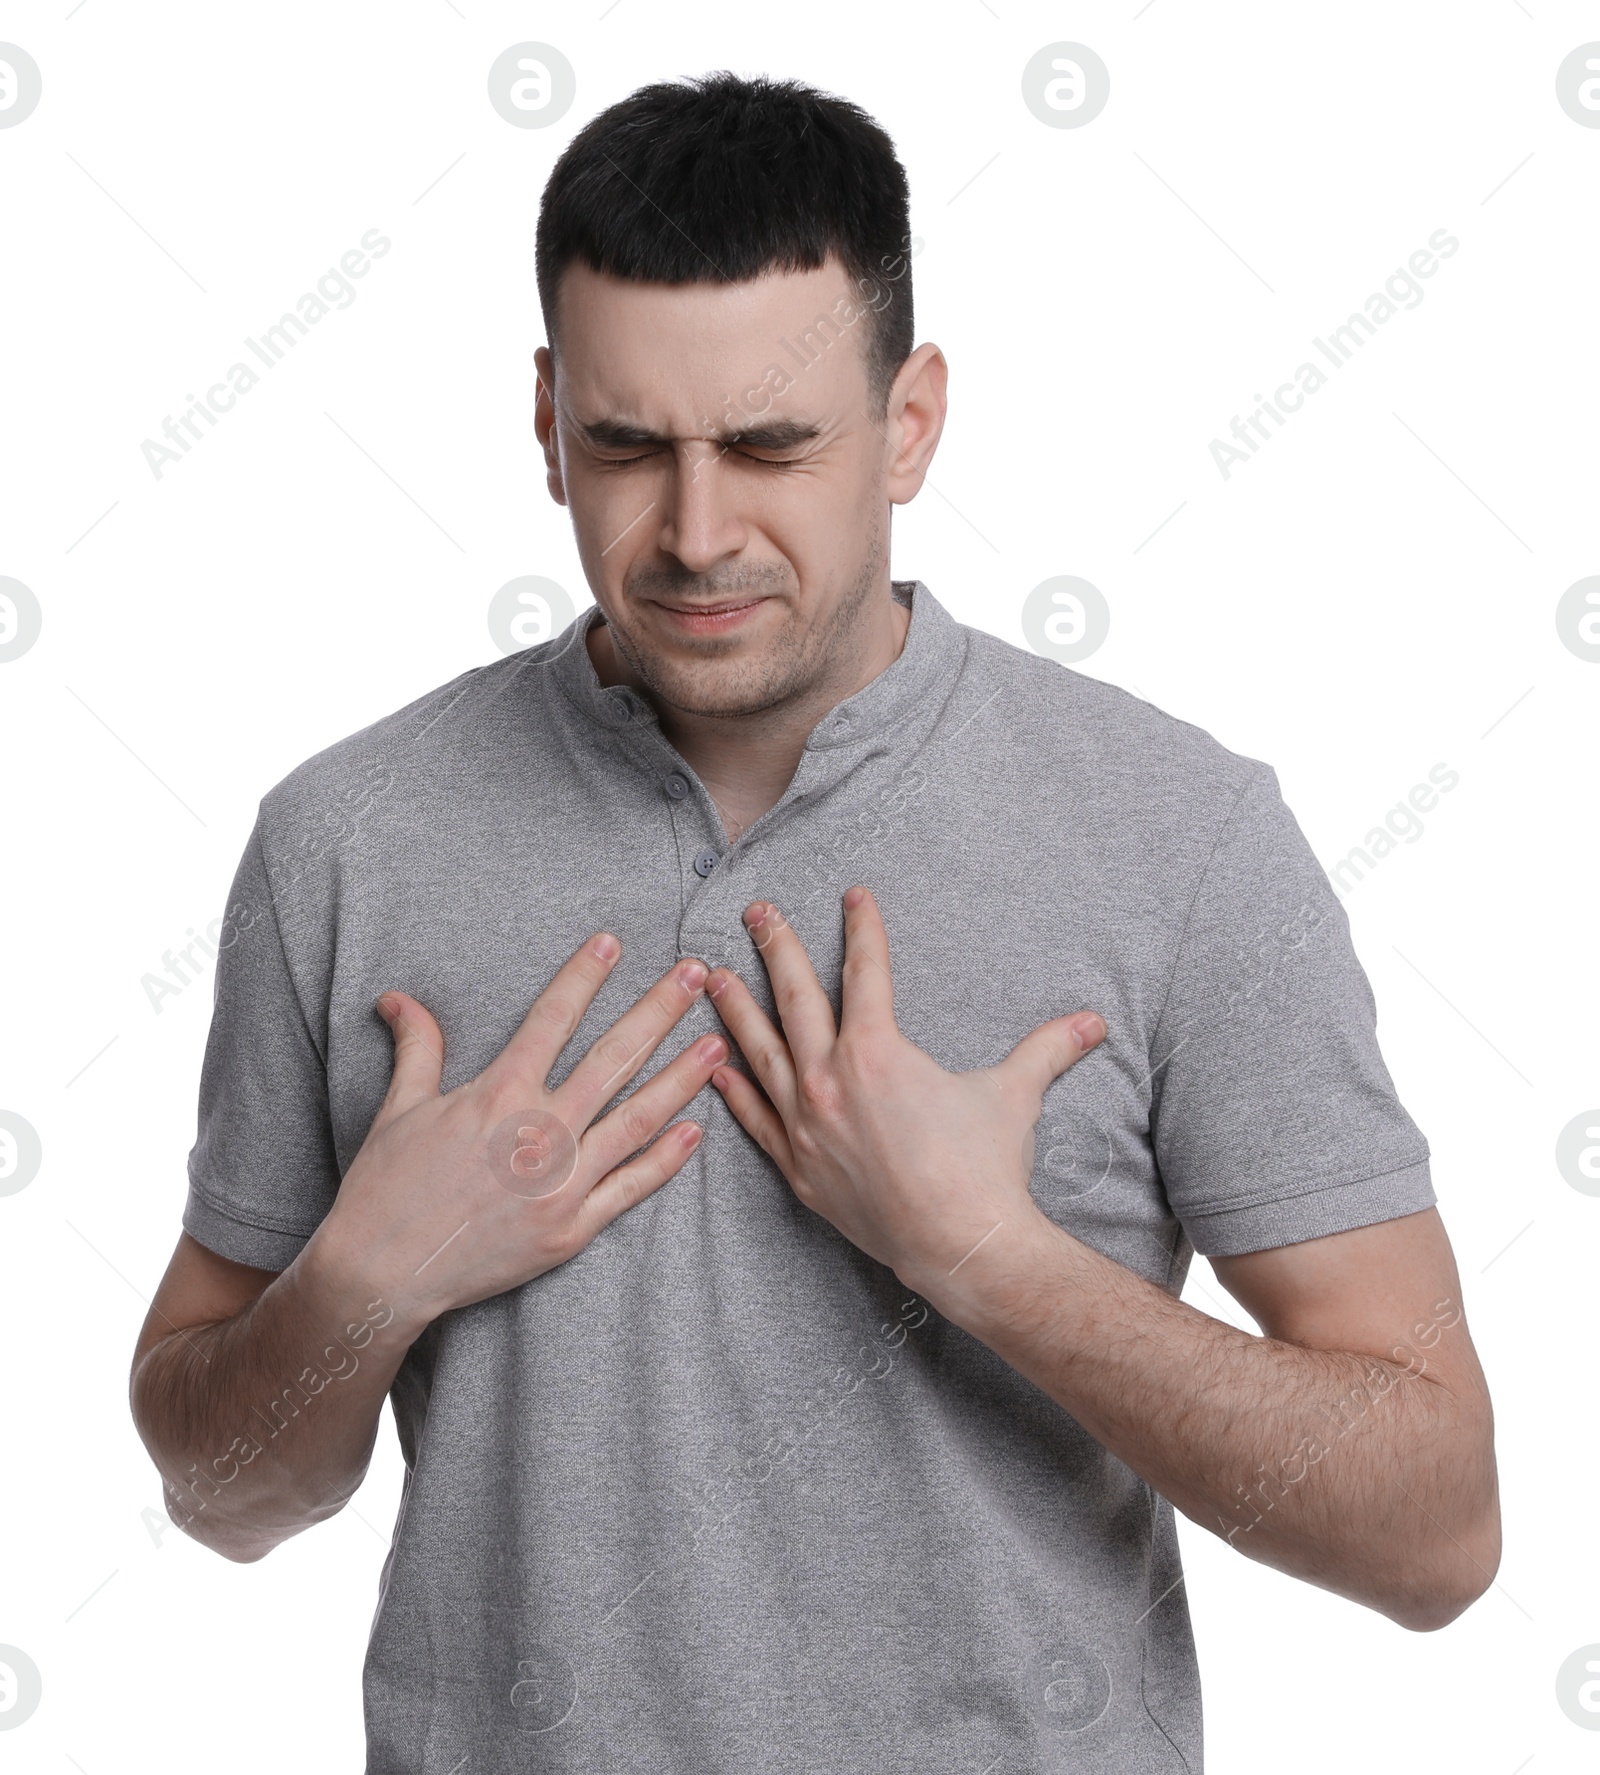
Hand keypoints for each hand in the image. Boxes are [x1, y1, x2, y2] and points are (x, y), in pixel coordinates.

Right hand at [316, 936, 726, 1329]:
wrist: (381, 1274)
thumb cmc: (385, 1189)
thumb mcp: (398, 1108)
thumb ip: (417, 1047)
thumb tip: (397, 997)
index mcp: (499, 1093)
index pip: (552, 1018)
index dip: (584, 975)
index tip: (613, 942)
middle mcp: (540, 1131)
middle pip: (614, 1057)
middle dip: (659, 1011)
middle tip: (697, 975)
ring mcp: (563, 1183)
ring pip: (637, 1118)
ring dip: (682, 1078)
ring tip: (718, 1044)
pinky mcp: (572, 1228)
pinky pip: (631, 1186)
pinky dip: (667, 1158)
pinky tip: (697, 1130)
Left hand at [704, 887, 1105, 1301]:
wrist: (960, 1248)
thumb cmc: (985, 1168)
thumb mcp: (1015, 1094)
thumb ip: (1048, 1049)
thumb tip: (1094, 1022)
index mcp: (876, 1051)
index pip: (866, 972)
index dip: (863, 929)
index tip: (854, 896)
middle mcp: (829, 1081)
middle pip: (795, 998)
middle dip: (775, 947)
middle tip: (756, 911)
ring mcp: (806, 1127)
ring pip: (761, 1052)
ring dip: (736, 1009)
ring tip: (713, 975)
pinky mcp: (799, 1169)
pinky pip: (756, 1119)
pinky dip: (736, 1090)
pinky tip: (717, 1067)